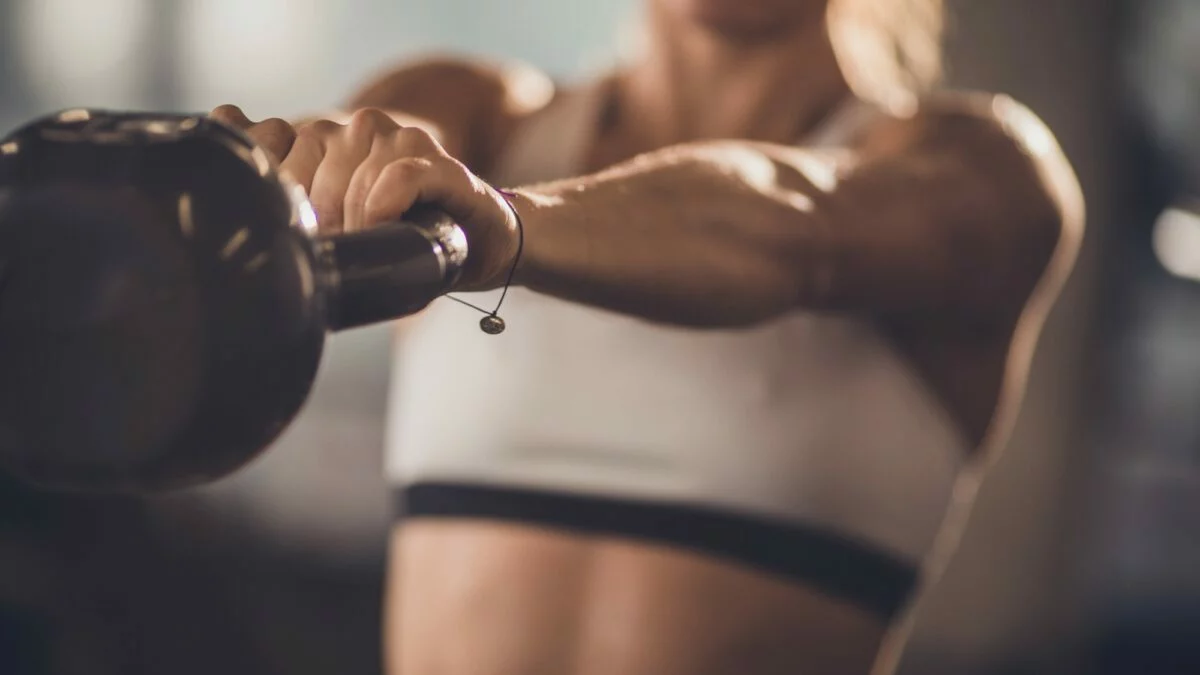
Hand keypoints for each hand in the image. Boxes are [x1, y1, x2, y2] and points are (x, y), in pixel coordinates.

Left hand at [208, 105, 519, 288]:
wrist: (480, 243)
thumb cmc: (400, 238)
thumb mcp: (333, 221)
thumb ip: (287, 189)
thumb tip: (227, 125)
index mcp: (323, 139)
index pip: (269, 152)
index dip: (283, 203)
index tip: (308, 234)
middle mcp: (358, 128)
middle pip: (308, 172)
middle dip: (321, 226)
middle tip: (349, 250)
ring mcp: (399, 139)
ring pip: (350, 182)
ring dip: (358, 226)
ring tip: (378, 244)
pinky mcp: (438, 162)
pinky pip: (398, 178)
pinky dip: (388, 208)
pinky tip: (393, 226)